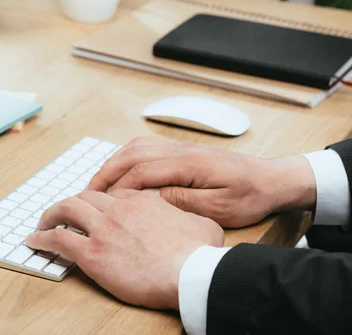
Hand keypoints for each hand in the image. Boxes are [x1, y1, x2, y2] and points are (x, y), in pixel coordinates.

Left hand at [25, 190, 223, 309]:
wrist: (190, 273)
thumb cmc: (198, 254)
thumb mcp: (201, 224)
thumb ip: (185, 214)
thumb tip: (188, 218)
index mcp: (141, 200)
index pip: (111, 194)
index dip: (99, 202)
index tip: (94, 210)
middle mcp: (118, 209)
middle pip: (84, 196)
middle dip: (71, 203)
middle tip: (63, 212)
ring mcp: (103, 229)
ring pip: (66, 210)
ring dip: (51, 214)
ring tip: (43, 222)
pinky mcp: (92, 253)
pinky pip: (58, 239)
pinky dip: (42, 238)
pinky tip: (34, 241)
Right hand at [87, 137, 315, 227]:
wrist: (270, 180)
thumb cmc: (248, 196)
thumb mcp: (218, 209)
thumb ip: (181, 202)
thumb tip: (148, 199)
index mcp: (188, 164)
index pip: (141, 172)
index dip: (117, 188)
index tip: (100, 203)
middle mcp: (179, 150)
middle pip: (131, 155)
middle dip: (106, 173)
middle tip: (86, 191)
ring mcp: (179, 147)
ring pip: (135, 148)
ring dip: (113, 163)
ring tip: (97, 182)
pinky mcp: (181, 150)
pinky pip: (145, 148)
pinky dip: (126, 158)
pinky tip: (120, 171)